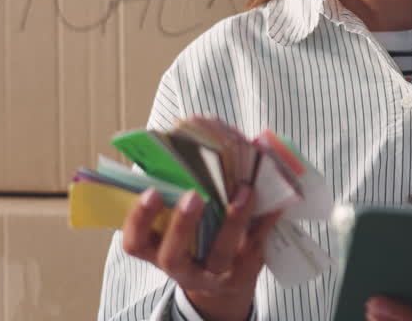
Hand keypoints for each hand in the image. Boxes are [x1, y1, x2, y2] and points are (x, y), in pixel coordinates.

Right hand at [122, 183, 283, 320]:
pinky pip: (257, 241)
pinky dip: (267, 217)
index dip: (140, 219)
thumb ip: (178, 192)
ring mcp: (216, 271)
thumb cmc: (196, 242)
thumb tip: (196, 129)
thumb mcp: (179, 226)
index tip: (152, 191)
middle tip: (194, 194)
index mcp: (158, 251)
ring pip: (222, 251)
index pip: (136, 242)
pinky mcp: (247, 266)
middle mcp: (183, 268)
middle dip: (182, 224)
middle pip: (173, 255)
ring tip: (244, 190)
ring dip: (233, 218)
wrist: (225, 283)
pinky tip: (275, 198)